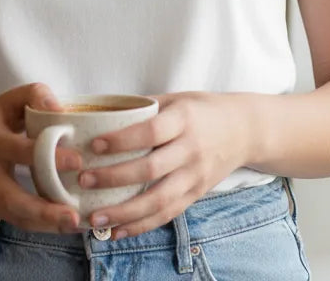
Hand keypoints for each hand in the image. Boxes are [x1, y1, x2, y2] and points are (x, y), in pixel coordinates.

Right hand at [0, 82, 83, 233]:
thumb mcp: (9, 99)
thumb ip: (35, 95)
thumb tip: (61, 110)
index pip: (20, 150)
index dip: (48, 156)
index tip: (78, 160)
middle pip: (12, 198)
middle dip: (43, 210)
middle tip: (74, 216)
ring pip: (15, 216)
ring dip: (45, 225)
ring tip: (75, 224)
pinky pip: (17, 221)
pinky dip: (41, 226)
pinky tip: (64, 225)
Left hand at [75, 92, 250, 237]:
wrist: (244, 129)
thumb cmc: (202, 110)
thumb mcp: (177, 98)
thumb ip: (145, 107)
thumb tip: (103, 112)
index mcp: (183, 119)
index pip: (151, 132)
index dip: (122, 140)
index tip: (95, 145)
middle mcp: (191, 149)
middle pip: (150, 169)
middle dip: (114, 178)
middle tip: (84, 181)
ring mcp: (195, 175)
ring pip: (158, 200)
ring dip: (124, 212)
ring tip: (95, 218)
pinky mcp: (196, 194)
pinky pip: (167, 214)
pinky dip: (141, 226)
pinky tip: (118, 231)